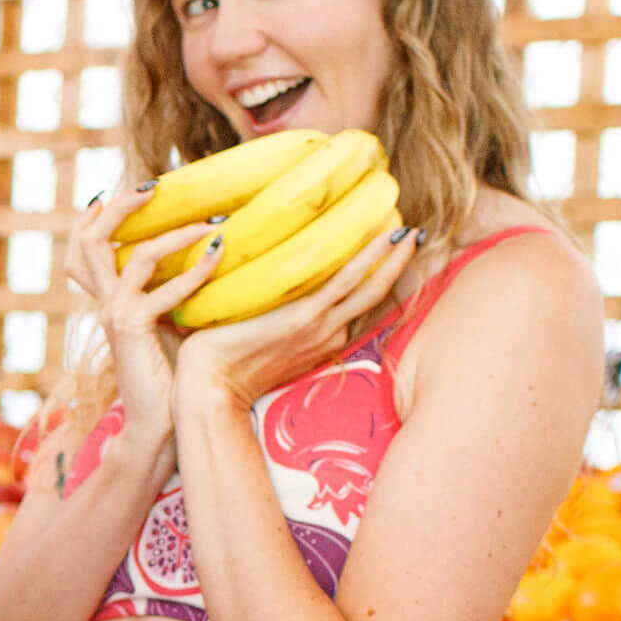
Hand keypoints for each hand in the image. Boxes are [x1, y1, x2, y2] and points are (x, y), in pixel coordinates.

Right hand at [64, 188, 223, 448]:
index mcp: (107, 302)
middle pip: (88, 241)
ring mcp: (115, 315)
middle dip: (118, 207)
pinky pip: (163, 289)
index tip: (120, 192)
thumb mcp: (167, 324)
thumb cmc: (169, 378)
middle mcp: (104, 304)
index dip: (91, 218)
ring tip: (208, 221)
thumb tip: (208, 256)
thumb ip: (171, 293)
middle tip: (154, 187)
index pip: (81, 250)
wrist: (155, 424)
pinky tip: (219, 256)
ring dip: (173, 232)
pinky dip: (194, 270)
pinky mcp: (133, 329)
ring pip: (130, 254)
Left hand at [174, 221, 420, 413]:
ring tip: (411, 232)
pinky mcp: (306, 317)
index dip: (372, 279)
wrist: (207, 388)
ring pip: (369, 287)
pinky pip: (348, 281)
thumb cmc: (216, 365)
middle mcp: (327, 335)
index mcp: (316, 341)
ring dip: (392, 258)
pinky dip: (373, 259)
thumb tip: (244, 285)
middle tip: (414, 236)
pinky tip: (389, 238)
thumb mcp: (248, 338)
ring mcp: (320, 327)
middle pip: (372, 296)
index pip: (351, 305)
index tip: (386, 254)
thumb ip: (258, 316)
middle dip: (396, 267)